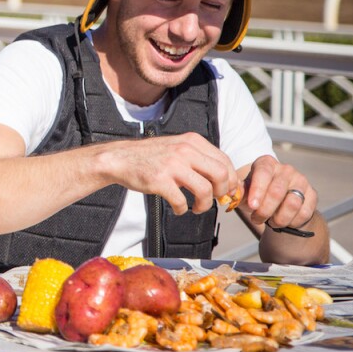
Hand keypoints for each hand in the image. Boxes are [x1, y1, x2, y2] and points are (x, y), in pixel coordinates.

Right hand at [109, 132, 240, 215]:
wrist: (120, 158)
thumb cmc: (151, 156)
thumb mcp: (178, 147)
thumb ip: (200, 158)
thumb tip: (226, 181)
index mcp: (192, 141)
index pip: (225, 161)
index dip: (232, 180)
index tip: (228, 192)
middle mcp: (185, 150)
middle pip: (221, 175)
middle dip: (223, 192)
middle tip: (215, 200)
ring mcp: (172, 165)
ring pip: (205, 190)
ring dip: (205, 205)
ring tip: (197, 208)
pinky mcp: (160, 180)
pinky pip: (182, 201)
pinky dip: (183, 209)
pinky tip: (178, 208)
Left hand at [239, 155, 316, 229]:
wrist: (278, 202)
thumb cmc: (257, 194)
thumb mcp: (245, 191)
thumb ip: (239, 192)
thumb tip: (232, 194)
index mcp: (266, 163)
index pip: (263, 174)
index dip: (257, 191)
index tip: (252, 206)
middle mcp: (286, 169)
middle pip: (277, 192)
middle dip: (265, 210)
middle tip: (256, 219)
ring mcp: (301, 180)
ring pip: (292, 203)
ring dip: (279, 218)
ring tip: (271, 222)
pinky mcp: (312, 194)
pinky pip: (304, 212)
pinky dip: (293, 222)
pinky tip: (284, 222)